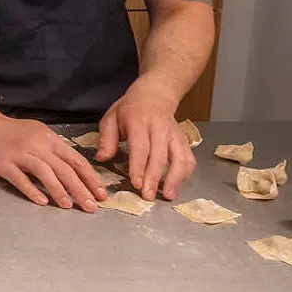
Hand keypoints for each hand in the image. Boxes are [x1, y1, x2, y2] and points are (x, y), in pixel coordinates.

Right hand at [0, 113, 108, 211]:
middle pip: (63, 169)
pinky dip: (32, 190)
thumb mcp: (40, 134)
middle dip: (80, 189)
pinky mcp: (4, 163)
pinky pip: (20, 179)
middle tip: (91, 207)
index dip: (90, 178)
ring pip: (44, 173)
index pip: (76, 160)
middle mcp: (37, 146)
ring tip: (68, 206)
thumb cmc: (15, 132)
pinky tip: (42, 202)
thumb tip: (77, 170)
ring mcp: (20, 154)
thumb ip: (57, 150)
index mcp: (50, 139)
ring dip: (58, 191)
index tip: (101, 194)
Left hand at [97, 78, 194, 200]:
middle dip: (154, 178)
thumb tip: (102, 158)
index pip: (140, 147)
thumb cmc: (129, 109)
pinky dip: (185, 173)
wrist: (154, 95)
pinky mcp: (184, 140)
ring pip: (179, 158)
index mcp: (139, 122)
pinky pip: (189, 158)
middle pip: (159, 156)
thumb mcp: (111, 117)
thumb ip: (106, 138)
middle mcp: (160, 128)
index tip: (136, 183)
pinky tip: (176, 185)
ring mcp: (175, 134)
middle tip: (147, 196)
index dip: (138, 167)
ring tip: (167, 195)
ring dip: (174, 179)